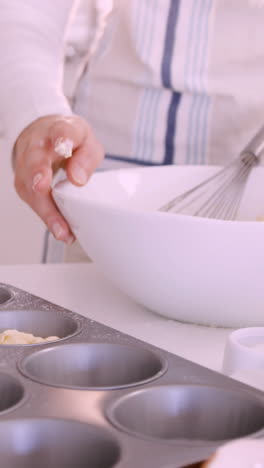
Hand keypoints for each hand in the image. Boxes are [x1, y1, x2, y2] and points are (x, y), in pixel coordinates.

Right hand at [14, 115, 103, 243]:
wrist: (44, 136)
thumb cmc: (70, 140)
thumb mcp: (87, 142)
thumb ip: (86, 158)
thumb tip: (77, 180)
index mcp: (59, 129)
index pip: (61, 130)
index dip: (62, 138)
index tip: (63, 145)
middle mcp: (38, 146)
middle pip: (36, 160)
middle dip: (38, 174)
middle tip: (42, 187)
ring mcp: (27, 165)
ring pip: (30, 187)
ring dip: (45, 210)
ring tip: (62, 230)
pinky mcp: (24, 184)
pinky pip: (34, 201)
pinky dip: (47, 217)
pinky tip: (61, 230)